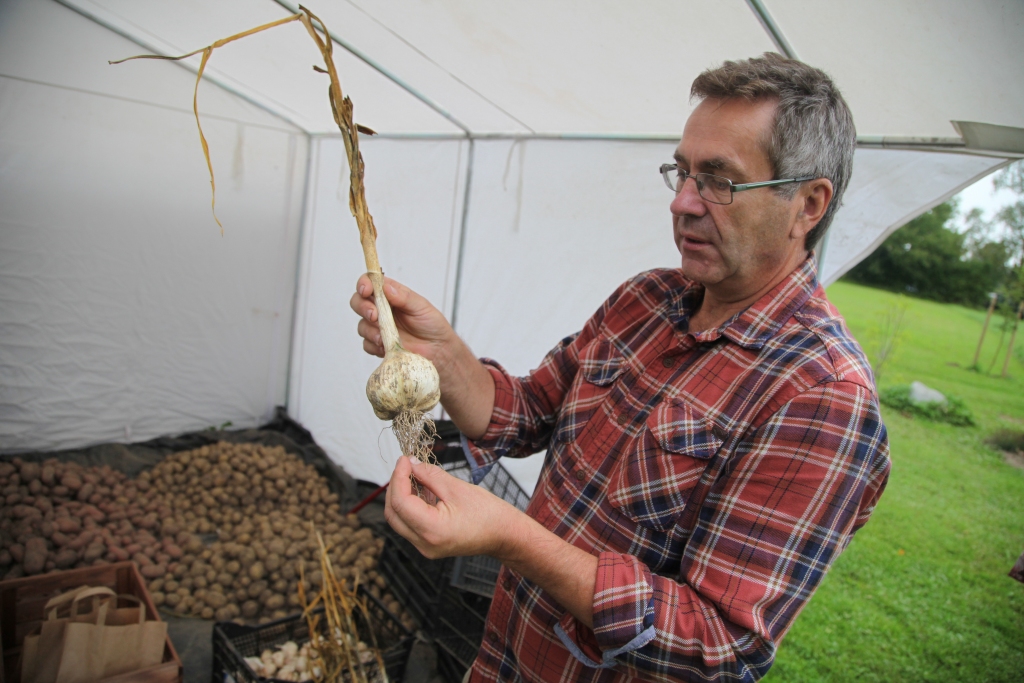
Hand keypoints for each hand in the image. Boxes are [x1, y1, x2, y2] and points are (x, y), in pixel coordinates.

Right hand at [349, 275, 453, 361]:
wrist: (439, 350)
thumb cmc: (433, 325)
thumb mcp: (421, 306)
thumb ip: (404, 297)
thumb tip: (386, 287)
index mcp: (391, 295)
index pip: (371, 283)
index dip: (364, 284)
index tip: (367, 291)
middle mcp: (382, 309)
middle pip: (358, 302)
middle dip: (363, 307)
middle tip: (374, 315)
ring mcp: (379, 327)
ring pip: (361, 325)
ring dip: (370, 330)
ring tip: (384, 337)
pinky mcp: (379, 344)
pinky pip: (366, 344)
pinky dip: (374, 345)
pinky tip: (385, 347)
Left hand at [385, 456, 598, 625]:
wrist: (505, 535)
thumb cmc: (489, 513)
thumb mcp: (457, 488)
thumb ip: (429, 475)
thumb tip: (410, 464)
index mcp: (432, 530)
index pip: (400, 503)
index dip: (398, 477)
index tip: (404, 459)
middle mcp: (424, 544)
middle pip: (393, 514)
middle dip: (395, 487)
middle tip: (405, 465)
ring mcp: (425, 547)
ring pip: (399, 519)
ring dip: (401, 496)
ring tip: (414, 475)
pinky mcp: (428, 544)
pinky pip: (410, 524)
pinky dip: (410, 505)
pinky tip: (421, 489)